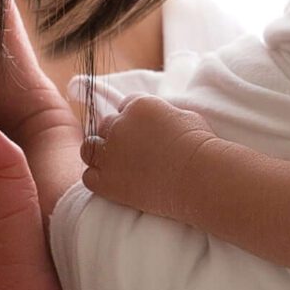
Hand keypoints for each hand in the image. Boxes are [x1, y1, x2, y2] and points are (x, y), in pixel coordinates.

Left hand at [78, 96, 215, 219]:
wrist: (199, 176)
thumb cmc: (200, 146)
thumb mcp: (183, 116)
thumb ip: (162, 113)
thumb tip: (160, 119)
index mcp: (138, 106)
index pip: (124, 106)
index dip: (132, 120)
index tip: (141, 133)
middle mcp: (119, 125)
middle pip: (105, 125)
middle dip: (116, 136)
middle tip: (132, 152)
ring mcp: (110, 153)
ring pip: (90, 148)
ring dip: (101, 155)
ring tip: (119, 167)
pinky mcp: (106, 181)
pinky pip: (89, 176)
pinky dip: (98, 179)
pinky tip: (115, 183)